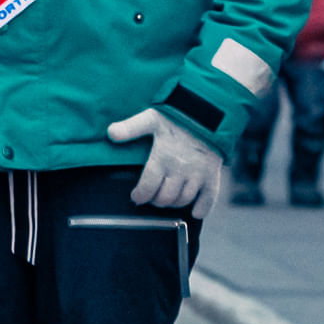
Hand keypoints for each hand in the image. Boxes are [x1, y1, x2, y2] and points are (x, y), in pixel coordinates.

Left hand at [105, 105, 228, 220]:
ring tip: (167, 198)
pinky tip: (195, 212)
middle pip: (165, 197)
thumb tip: (110, 133)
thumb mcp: (151, 118)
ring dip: (173, 203)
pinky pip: (210, 197)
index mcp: (163, 156)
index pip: (148, 186)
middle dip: (155, 200)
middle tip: (151, 197)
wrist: (208, 111)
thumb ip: (131, 128)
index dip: (140, 196)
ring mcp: (198, 173)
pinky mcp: (212, 173)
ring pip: (184, 199)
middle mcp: (181, 168)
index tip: (136, 197)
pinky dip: (203, 208)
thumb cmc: (176, 116)